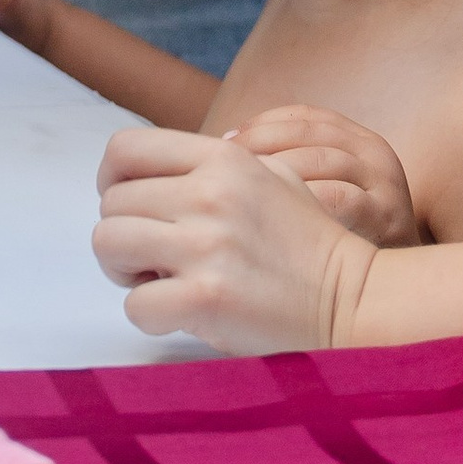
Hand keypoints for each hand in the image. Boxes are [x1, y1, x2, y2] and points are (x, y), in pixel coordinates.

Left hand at [93, 125, 375, 353]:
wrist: (353, 299)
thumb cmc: (309, 244)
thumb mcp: (274, 175)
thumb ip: (217, 166)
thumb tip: (157, 172)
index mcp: (223, 159)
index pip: (125, 149)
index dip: (110, 180)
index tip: (127, 207)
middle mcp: (210, 194)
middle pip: (111, 202)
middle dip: (122, 233)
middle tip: (151, 259)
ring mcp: (206, 246)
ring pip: (108, 243)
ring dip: (123, 270)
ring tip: (157, 282)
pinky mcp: (206, 298)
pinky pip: (135, 304)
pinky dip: (149, 314)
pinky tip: (179, 314)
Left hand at [230, 102, 420, 247]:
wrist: (387, 293)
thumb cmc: (339, 242)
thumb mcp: (325, 194)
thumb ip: (289, 169)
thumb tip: (216, 153)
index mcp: (359, 141)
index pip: (303, 116)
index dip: (261, 125)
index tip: (224, 144)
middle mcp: (375, 156)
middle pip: (308, 133)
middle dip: (260, 147)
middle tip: (221, 171)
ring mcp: (385, 185)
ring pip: (320, 161)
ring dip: (276, 175)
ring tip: (239, 196)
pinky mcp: (387, 218)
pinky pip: (338, 199)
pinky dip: (301, 205)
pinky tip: (270, 223)